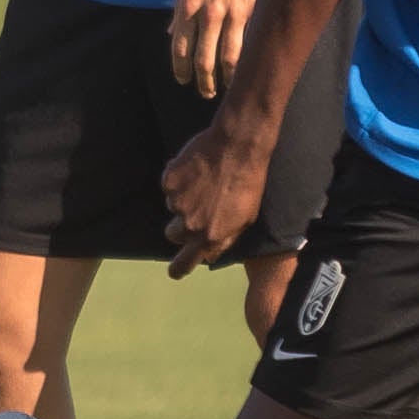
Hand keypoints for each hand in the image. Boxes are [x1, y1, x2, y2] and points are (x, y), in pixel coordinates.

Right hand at [160, 109, 275, 275]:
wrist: (239, 147)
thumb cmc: (249, 183)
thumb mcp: (246, 219)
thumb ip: (225, 239)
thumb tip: (210, 254)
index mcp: (211, 237)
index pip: (184, 264)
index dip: (178, 269)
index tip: (175, 271)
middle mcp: (191, 225)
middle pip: (173, 235)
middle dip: (180, 227)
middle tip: (195, 210)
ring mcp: (177, 203)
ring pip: (172, 207)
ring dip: (184, 198)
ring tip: (205, 182)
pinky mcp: (169, 182)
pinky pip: (169, 186)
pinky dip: (179, 179)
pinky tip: (197, 170)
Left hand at [169, 0, 266, 99]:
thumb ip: (180, 9)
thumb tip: (171, 33)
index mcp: (186, 3)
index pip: (179, 46)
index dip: (180, 67)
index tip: (182, 80)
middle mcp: (205, 11)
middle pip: (201, 57)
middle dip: (202, 80)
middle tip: (204, 93)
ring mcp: (228, 11)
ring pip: (224, 56)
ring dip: (224, 77)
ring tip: (225, 89)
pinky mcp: (250, 9)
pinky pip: (245, 43)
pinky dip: (243, 62)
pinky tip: (244, 71)